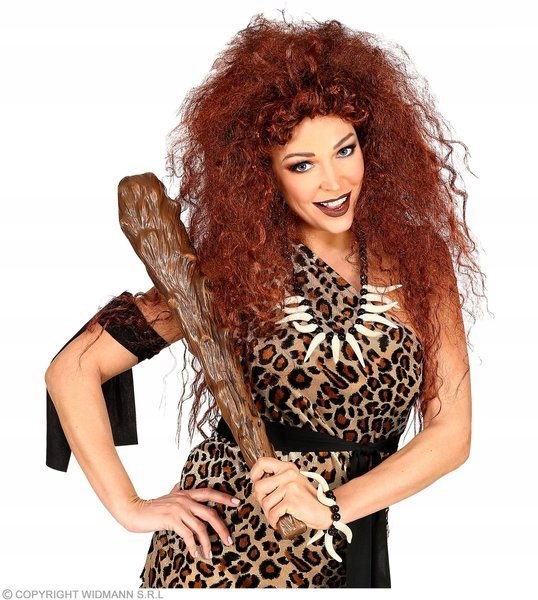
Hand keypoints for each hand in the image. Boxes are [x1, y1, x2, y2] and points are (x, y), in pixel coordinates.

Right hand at [121, 483, 240, 560]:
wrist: (135, 511)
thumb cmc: (152, 506)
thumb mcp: (168, 496)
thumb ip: (176, 490)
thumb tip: (179, 484)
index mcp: (186, 493)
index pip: (209, 492)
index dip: (224, 497)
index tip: (237, 502)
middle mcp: (184, 499)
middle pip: (210, 512)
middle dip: (222, 527)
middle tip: (228, 539)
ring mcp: (178, 509)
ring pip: (200, 526)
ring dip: (207, 542)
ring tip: (210, 553)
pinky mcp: (171, 520)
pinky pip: (188, 535)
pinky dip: (194, 546)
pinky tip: (195, 553)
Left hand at [249, 457, 332, 530]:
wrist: (324, 511)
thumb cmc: (306, 500)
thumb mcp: (292, 484)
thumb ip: (277, 482)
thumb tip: (257, 489)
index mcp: (287, 468)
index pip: (262, 462)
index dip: (254, 473)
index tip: (256, 482)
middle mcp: (288, 474)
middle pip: (259, 486)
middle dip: (260, 500)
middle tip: (269, 506)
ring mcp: (290, 486)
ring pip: (265, 502)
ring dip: (268, 513)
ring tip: (276, 515)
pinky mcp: (291, 500)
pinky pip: (273, 512)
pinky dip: (273, 521)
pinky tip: (279, 521)